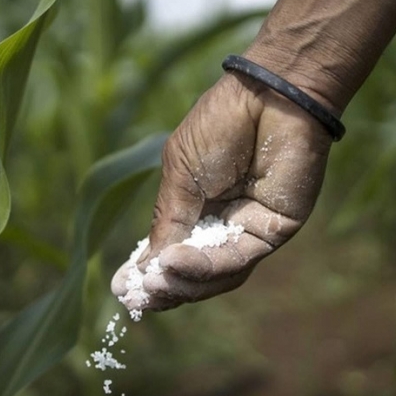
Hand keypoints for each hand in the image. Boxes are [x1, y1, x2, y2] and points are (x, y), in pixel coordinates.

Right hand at [111, 71, 332, 311]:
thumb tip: (143, 272)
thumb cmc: (220, 125)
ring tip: (154, 282)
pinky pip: (237, 259)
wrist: (266, 98)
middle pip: (195, 272)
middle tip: (137, 297)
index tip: (122, 290)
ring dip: (183, 283)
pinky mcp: (273, 232)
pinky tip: (176, 261)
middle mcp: (225, 224)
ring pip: (217, 274)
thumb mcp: (179, 175)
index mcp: (199, 207)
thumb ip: (168, 223)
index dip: (150, 273)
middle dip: (165, 287)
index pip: (174, 252)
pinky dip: (205, 266)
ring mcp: (250, 230)